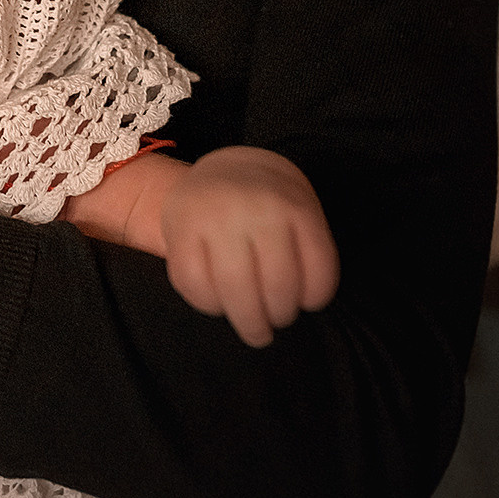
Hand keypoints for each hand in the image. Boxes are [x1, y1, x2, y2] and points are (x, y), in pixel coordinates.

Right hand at [155, 145, 339, 346]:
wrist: (219, 170)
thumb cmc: (266, 204)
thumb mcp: (299, 212)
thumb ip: (306, 252)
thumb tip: (300, 304)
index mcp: (295, 206)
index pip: (318, 271)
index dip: (314, 299)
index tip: (305, 303)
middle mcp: (256, 208)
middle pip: (277, 287)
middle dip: (279, 316)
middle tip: (275, 320)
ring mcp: (215, 216)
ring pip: (234, 289)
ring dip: (247, 321)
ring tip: (253, 327)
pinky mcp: (180, 227)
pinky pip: (193, 283)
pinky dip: (208, 305)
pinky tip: (219, 303)